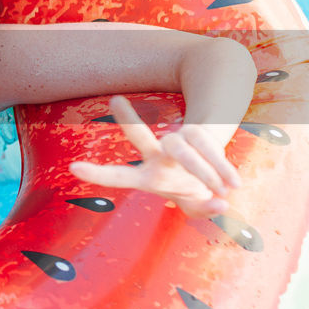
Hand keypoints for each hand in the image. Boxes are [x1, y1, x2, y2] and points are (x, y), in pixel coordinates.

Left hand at [69, 95, 241, 218]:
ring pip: (186, 152)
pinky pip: (209, 149)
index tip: (73, 168)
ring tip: (227, 190)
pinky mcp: (199, 134)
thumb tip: (223, 206)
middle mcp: (158, 155)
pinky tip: (235, 183)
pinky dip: (223, 168)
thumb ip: (205, 209)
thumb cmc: (195, 192)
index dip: (97, 174)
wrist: (213, 169)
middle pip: (141, 137)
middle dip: (128, 120)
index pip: (119, 176)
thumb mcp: (197, 207)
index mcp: (148, 177)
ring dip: (205, 172)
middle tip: (114, 99)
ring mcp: (177, 143)